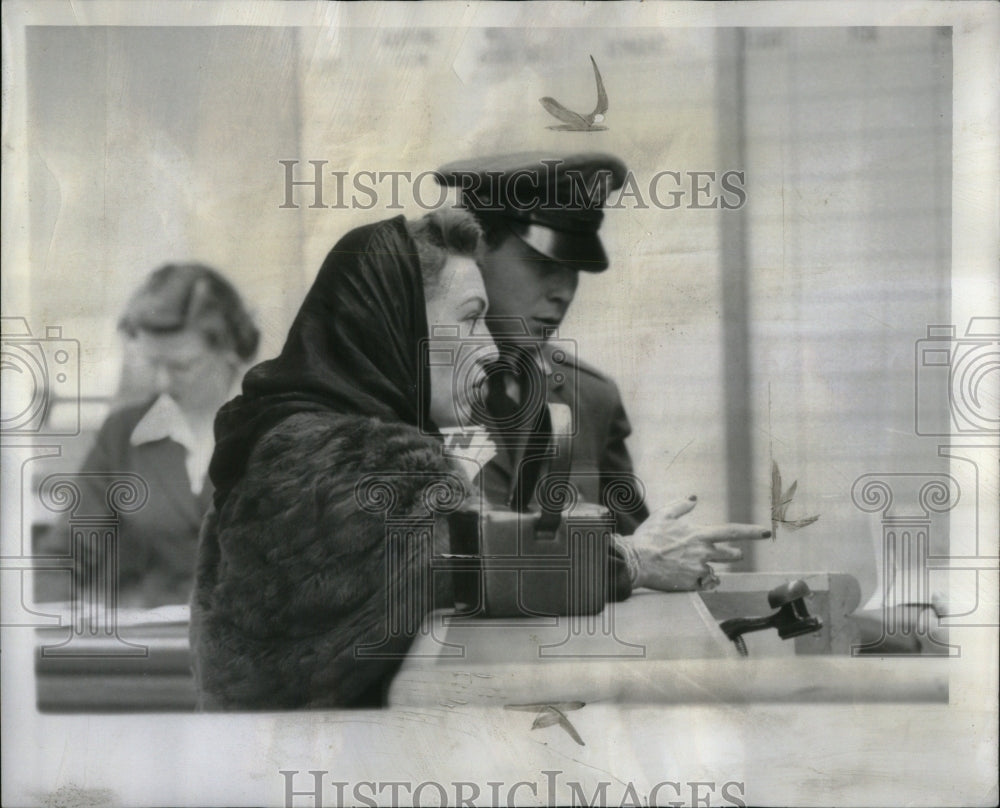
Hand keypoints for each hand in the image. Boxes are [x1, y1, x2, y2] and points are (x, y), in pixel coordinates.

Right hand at [628, 496, 770, 591]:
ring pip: (718, 570)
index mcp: (700, 534)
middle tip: (726, 553)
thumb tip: (693, 499)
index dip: (751, 531)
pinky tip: (686, 576)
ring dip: (712, 568)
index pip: (732, 532)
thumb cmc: (648, 537)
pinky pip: (705, 584)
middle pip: (732, 554)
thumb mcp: (662, 515)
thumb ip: (681, 506)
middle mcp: (704, 552)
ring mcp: (699, 569)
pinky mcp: (692, 584)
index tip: (766, 532)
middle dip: (733, 554)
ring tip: (694, 565)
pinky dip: (700, 581)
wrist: (636, 561)